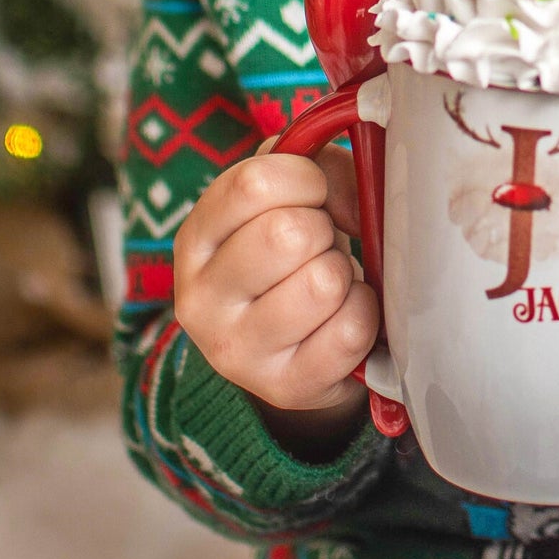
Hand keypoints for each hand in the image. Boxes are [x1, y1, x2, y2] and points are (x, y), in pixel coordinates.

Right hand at [173, 142, 377, 437]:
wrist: (291, 348)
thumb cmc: (292, 256)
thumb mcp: (292, 199)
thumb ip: (322, 170)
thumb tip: (360, 193)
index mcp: (195, 238)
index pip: (254, 184)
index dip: (305, 179)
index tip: (314, 194)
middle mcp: (199, 299)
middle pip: (287, 234)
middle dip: (323, 231)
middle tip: (319, 247)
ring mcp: (236, 350)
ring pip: (323, 283)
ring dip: (343, 275)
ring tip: (328, 283)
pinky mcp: (283, 387)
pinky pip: (350, 331)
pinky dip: (363, 315)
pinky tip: (342, 317)